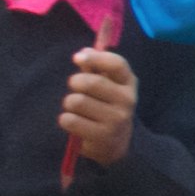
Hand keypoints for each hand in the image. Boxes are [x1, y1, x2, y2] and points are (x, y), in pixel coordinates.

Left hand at [58, 42, 138, 167]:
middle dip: (75, 82)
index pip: (117, 64)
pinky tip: (74, 123)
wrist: (118, 143)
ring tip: (75, 109)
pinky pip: (70, 120)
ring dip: (69, 103)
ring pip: (77, 101)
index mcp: (128, 83)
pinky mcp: (102, 136)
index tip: (77, 58)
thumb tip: (84, 51)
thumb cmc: (107, 107)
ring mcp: (116, 119)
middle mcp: (127, 100)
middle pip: (91, 82)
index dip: (95, 58)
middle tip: (74, 88)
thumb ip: (96, 68)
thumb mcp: (108, 86)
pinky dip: (66, 120)